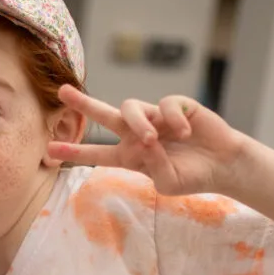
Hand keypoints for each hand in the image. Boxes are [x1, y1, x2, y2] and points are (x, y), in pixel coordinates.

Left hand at [48, 85, 248, 195]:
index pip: (97, 152)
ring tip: (153, 140)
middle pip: (104, 115)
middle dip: (83, 103)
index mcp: (129, 155)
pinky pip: (165, 105)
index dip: (74, 151)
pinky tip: (186, 133)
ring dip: (138, 123)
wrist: (224, 165)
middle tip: (62, 91)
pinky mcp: (176, 105)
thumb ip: (152, 167)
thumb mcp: (167, 182)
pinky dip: (173, 119)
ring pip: (130, 108)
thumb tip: (146, 143)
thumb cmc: (193, 176)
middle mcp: (137, 134)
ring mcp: (155, 117)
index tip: (49, 149)